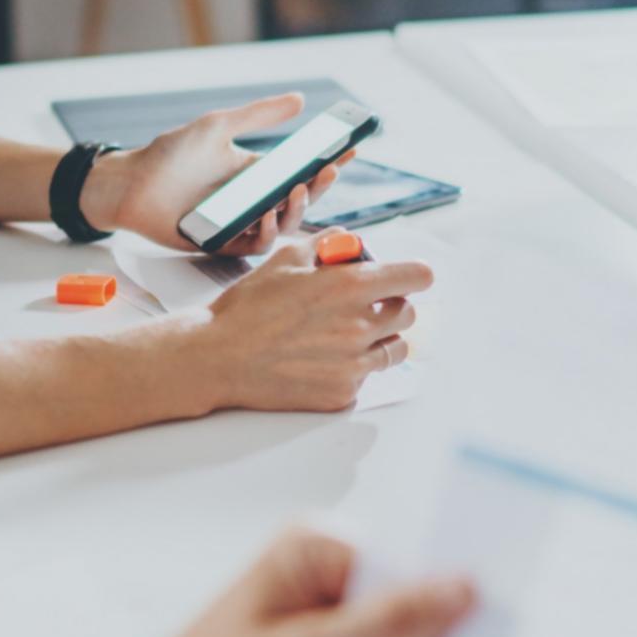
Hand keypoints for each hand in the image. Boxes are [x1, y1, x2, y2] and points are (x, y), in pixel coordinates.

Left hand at [81, 94, 349, 254]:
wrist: (130, 184)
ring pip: (284, 226)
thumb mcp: (218, 126)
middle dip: (321, 187)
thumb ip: (259, 114)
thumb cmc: (170, 156)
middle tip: (330, 170)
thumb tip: (300, 99)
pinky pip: (256, 245)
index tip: (351, 148)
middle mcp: (253, 200)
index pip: (302, 170)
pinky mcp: (224, 244)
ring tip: (299, 189)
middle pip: (300, 200)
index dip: (328, 162)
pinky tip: (268, 216)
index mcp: (256, 173)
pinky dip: (267, 232)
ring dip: (297, 210)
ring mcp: (241, 224)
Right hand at [182, 239, 430, 411]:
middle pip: (408, 314)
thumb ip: (328, 246)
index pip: (418, 277)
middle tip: (364, 305)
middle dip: (391, 304)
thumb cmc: (248, 307)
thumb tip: (350, 242)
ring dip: (379, 338)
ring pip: (394, 349)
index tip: (407, 277)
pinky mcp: (341, 393)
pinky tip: (322, 359)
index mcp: (350, 287)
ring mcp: (353, 365)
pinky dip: (352, 367)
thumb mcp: (286, 258)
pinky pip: (366, 377)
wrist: (219, 357)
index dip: (413, 274)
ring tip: (346, 334)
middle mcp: (359, 327)